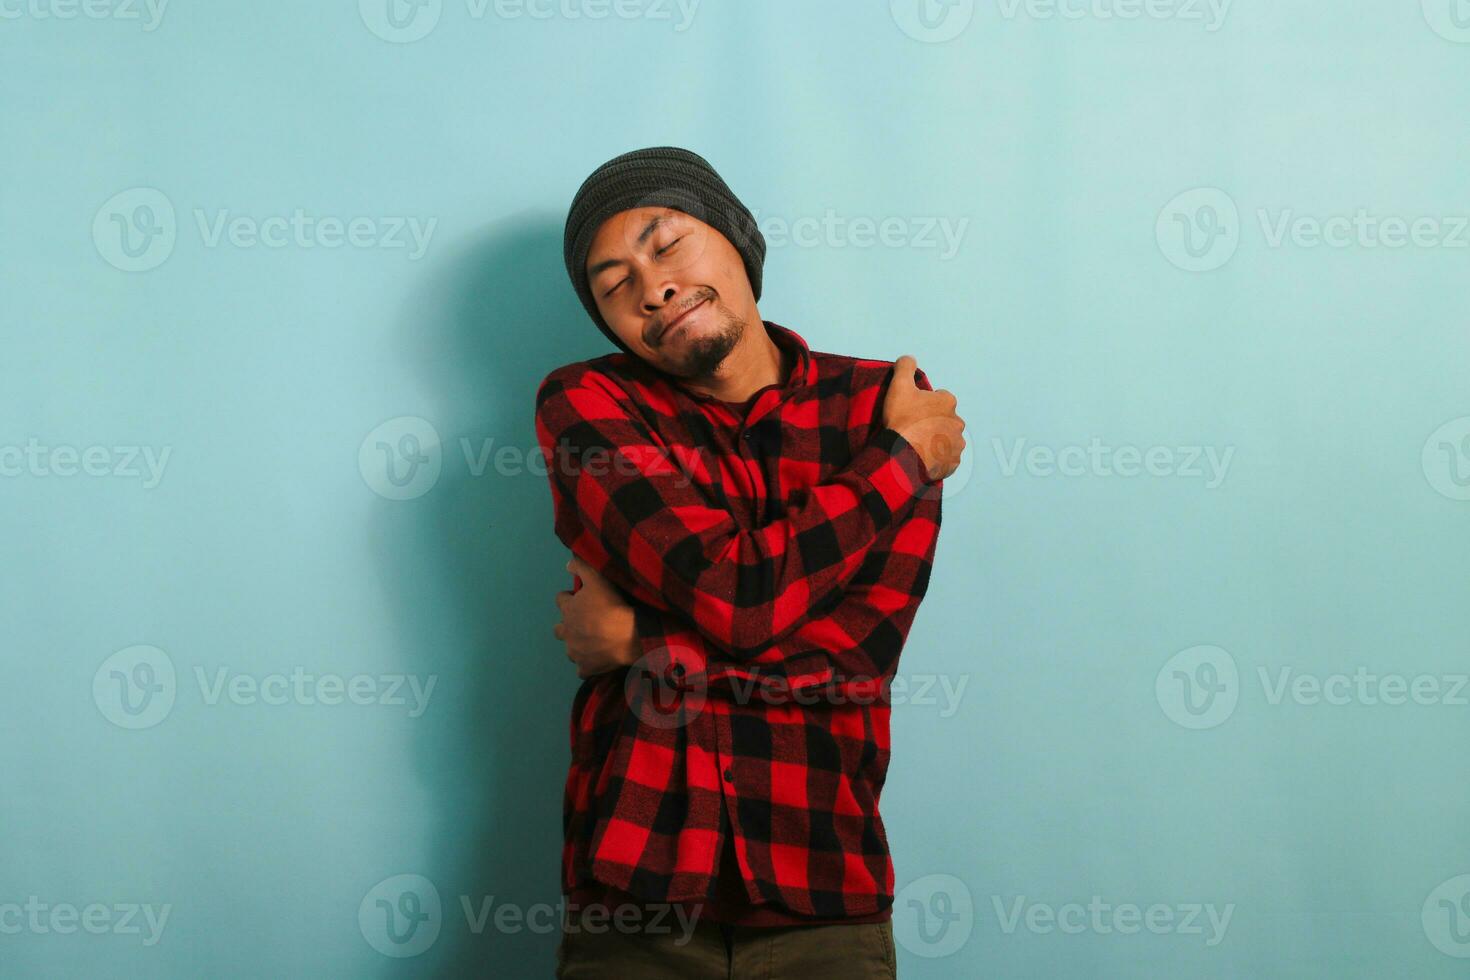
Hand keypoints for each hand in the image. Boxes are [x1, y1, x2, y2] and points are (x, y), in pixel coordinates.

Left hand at [554, 555, 639, 679]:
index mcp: (568, 609)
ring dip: (577, 645)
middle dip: (567, 625)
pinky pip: (582, 669)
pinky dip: (587, 665)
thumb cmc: (611, 606)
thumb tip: (567, 564)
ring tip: (593, 642)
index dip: (570, 598)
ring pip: (570, 650)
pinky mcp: (585, 668)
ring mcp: (575, 652)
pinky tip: (598, 661)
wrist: (626, 635)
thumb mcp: (597, 578)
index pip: (560, 600)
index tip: (581, 598)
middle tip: (584, 623)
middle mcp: (567, 631)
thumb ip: (581, 567)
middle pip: (558, 629)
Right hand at [881, 355, 965, 480]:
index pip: (939, 397)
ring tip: (917, 446)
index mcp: (948, 402)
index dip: (925, 402)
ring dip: (936, 441)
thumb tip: (909, 358)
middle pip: (945, 419)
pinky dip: (937, 458)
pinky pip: (945, 459)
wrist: (904, 456)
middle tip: (914, 429)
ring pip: (947, 439)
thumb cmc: (903, 420)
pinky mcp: (953, 463)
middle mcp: (958, 422)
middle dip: (933, 422)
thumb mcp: (899, 386)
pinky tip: (922, 458)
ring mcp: (957, 444)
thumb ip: (905, 367)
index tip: (912, 410)